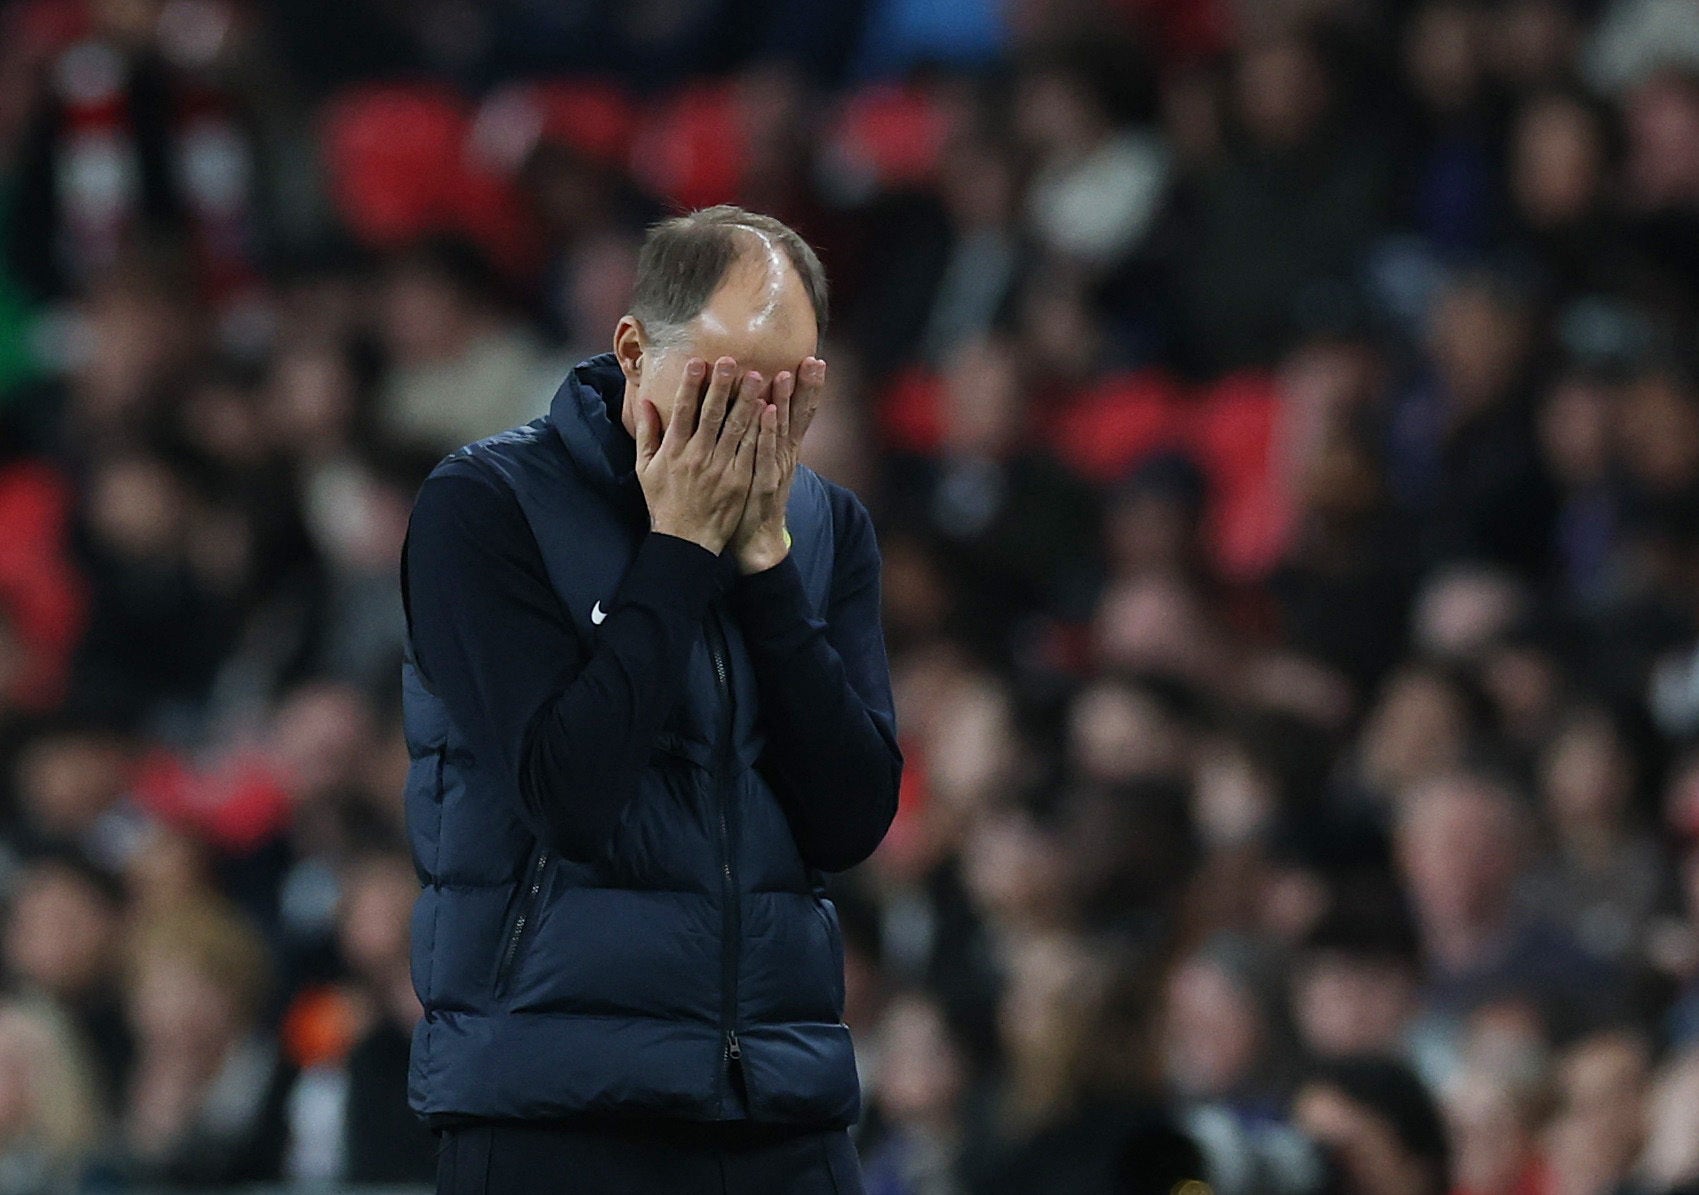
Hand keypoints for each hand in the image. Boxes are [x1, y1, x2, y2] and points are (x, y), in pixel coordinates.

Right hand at [636, 356, 765, 554]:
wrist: (687, 540)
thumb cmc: (664, 501)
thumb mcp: (645, 468)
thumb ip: (647, 433)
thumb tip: (644, 401)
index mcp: (673, 450)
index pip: (682, 411)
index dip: (690, 385)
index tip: (697, 362)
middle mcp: (697, 457)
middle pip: (712, 415)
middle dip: (722, 386)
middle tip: (732, 361)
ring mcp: (720, 469)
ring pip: (736, 429)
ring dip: (747, 402)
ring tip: (757, 377)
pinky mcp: (739, 480)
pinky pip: (751, 451)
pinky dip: (760, 430)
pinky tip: (769, 410)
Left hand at [732, 356, 825, 573]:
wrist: (756, 540)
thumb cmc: (753, 499)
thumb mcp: (763, 465)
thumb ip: (764, 438)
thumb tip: (760, 410)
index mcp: (785, 450)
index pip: (801, 413)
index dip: (809, 388)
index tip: (815, 359)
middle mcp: (786, 456)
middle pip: (799, 417)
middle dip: (807, 388)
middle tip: (813, 360)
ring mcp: (777, 469)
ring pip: (783, 430)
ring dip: (786, 402)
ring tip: (787, 374)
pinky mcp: (765, 483)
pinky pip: (765, 452)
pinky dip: (768, 431)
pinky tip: (769, 411)